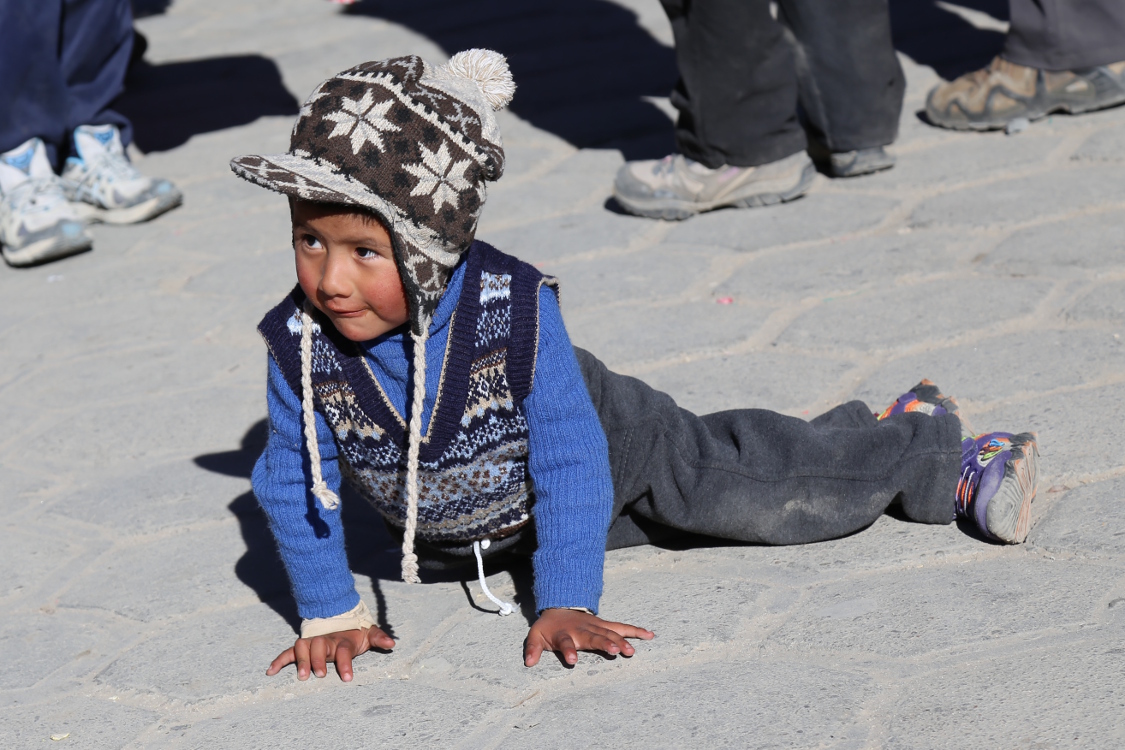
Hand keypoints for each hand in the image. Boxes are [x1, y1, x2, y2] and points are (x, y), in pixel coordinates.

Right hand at [266, 627, 394, 681]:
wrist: (339, 615)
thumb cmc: (355, 631)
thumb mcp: (368, 632)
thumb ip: (379, 637)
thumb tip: (392, 644)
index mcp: (344, 639)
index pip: (344, 651)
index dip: (346, 664)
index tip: (347, 678)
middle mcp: (326, 639)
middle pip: (320, 647)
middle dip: (319, 660)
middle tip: (320, 675)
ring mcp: (313, 641)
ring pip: (304, 647)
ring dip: (302, 660)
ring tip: (302, 676)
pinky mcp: (303, 646)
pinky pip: (289, 652)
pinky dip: (279, 660)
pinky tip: (270, 672)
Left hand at [524, 608, 653, 666]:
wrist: (559, 606)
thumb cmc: (548, 627)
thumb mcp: (535, 636)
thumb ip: (532, 649)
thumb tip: (529, 663)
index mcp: (564, 633)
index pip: (566, 642)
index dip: (568, 650)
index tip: (572, 660)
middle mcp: (582, 629)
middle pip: (593, 636)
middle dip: (604, 643)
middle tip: (615, 651)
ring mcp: (595, 626)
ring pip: (609, 632)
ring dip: (620, 640)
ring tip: (631, 650)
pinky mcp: (605, 625)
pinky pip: (621, 627)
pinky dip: (635, 631)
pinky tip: (649, 635)